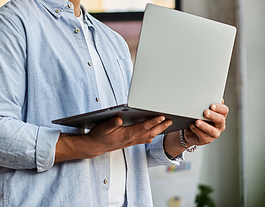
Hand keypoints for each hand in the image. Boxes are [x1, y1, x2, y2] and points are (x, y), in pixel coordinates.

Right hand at [54, 115, 171, 162]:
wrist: (95, 146)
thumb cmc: (99, 136)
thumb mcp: (103, 127)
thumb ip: (111, 123)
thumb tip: (119, 119)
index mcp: (127, 134)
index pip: (144, 127)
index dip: (154, 122)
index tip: (162, 117)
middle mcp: (131, 139)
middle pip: (150, 133)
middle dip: (161, 127)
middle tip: (170, 121)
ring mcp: (131, 141)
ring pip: (148, 137)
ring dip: (158, 131)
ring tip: (165, 125)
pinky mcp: (129, 142)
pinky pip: (144, 139)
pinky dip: (151, 136)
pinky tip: (153, 134)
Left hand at [163, 100, 228, 156]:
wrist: (190, 130)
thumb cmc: (197, 116)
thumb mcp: (202, 109)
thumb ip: (206, 103)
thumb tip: (212, 97)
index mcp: (221, 115)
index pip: (224, 110)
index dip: (219, 108)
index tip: (211, 105)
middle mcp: (220, 125)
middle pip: (220, 120)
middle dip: (213, 116)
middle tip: (205, 112)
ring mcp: (215, 133)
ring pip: (212, 130)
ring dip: (204, 125)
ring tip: (197, 121)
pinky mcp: (207, 140)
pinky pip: (204, 136)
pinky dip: (197, 131)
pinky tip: (192, 126)